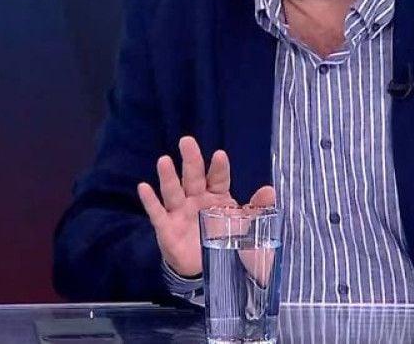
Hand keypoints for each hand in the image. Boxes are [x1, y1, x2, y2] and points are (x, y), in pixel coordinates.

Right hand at [137, 136, 274, 277]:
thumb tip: (269, 190)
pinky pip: (157, 214)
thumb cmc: (228, 243)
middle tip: (187, 141)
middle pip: (194, 177)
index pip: (218, 178)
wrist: (210, 272)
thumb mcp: (249, 228)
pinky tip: (143, 187)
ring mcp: (181, 213)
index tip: (220, 155)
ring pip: (174, 191)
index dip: (219, 168)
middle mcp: (198, 199)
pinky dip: (150, 201)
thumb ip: (257, 209)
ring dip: (168, 177)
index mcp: (218, 196)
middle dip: (191, 160)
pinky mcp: (167, 228)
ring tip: (164, 160)